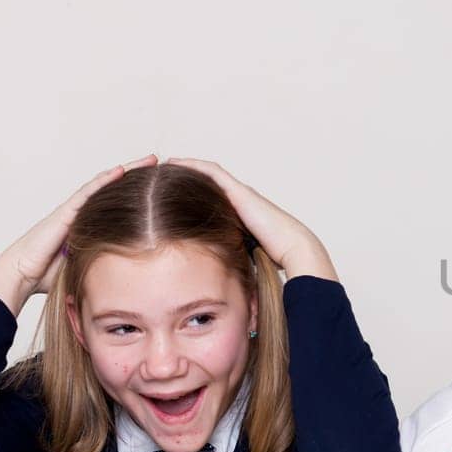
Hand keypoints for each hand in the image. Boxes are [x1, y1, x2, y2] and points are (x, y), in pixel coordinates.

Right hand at [0, 155, 157, 314]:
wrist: (23, 274)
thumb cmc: (50, 275)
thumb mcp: (89, 267)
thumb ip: (106, 263)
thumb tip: (135, 275)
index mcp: (90, 224)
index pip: (118, 203)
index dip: (138, 193)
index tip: (162, 186)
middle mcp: (83, 212)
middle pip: (114, 189)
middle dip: (138, 175)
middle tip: (161, 164)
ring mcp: (73, 210)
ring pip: (104, 184)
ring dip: (127, 171)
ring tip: (149, 160)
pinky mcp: (65, 212)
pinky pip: (88, 192)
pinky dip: (104, 181)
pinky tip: (121, 171)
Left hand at [167, 158, 336, 280]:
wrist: (293, 249)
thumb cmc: (275, 260)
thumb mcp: (242, 261)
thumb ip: (228, 263)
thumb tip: (214, 287)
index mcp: (239, 218)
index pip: (210, 202)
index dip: (189, 198)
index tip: (166, 201)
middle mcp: (240, 201)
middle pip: (206, 185)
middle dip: (183, 180)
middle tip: (159, 179)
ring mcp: (240, 194)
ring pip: (207, 174)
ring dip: (185, 168)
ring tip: (162, 167)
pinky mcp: (238, 191)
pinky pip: (210, 172)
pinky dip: (192, 165)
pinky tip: (173, 164)